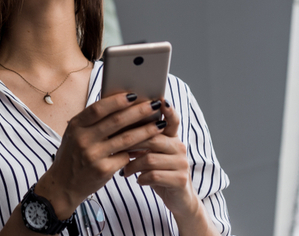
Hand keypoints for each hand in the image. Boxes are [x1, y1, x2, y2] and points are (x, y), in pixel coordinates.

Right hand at [34, 92, 167, 218]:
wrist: (63, 185)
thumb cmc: (73, 154)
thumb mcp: (75, 134)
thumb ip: (92, 121)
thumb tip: (120, 103)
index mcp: (76, 126)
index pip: (98, 109)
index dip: (117, 101)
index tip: (134, 95)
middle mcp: (83, 139)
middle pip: (116, 121)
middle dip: (138, 112)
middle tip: (154, 105)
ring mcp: (93, 156)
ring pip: (126, 139)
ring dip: (145, 130)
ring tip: (159, 124)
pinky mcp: (103, 170)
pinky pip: (125, 157)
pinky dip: (137, 151)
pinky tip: (148, 146)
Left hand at [122, 101, 198, 215]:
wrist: (178, 199)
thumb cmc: (158, 172)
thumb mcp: (152, 154)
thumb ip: (143, 139)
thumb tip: (118, 121)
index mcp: (172, 138)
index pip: (172, 120)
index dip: (168, 110)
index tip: (160, 100)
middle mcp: (180, 147)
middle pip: (153, 137)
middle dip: (132, 142)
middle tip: (116, 147)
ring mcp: (182, 163)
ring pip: (150, 158)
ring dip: (133, 165)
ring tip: (125, 170)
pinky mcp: (180, 179)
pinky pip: (154, 175)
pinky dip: (141, 178)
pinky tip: (137, 180)